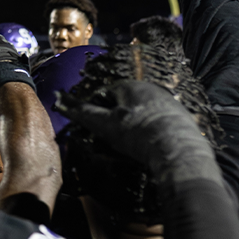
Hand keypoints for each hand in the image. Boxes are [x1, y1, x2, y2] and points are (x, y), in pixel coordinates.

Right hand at [55, 80, 220, 187]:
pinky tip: (146, 147)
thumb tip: (58, 100)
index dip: (93, 110)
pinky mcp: (180, 118)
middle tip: (108, 139)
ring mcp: (167, 103)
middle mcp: (150, 89)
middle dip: (112, 120)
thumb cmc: (138, 134)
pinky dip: (147, 133)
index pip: (103, 94)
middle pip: (122, 104)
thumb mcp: (105, 125)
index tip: (91, 127)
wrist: (179, 151)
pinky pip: (155, 123)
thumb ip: (82, 112)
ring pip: (139, 114)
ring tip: (126, 146)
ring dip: (130, 127)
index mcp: (130, 86)